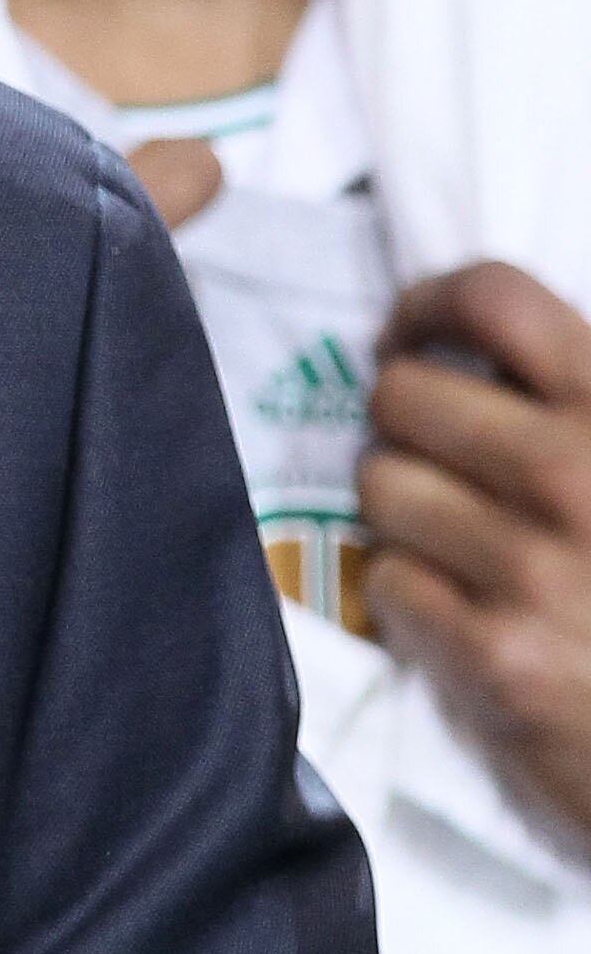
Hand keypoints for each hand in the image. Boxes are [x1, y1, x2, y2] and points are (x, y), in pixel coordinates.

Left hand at [361, 262, 590, 852]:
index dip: (425, 306)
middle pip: (404, 396)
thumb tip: (474, 343)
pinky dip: (410, 596)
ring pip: (382, 489)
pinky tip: (462, 612)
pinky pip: (388, 583)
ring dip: (401, 515)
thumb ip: (579, 404)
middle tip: (430, 461)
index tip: (407, 339)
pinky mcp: (496, 656)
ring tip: (455, 543)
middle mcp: (575, 472)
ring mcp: (534, 566)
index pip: (496, 297)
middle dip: (401, 428)